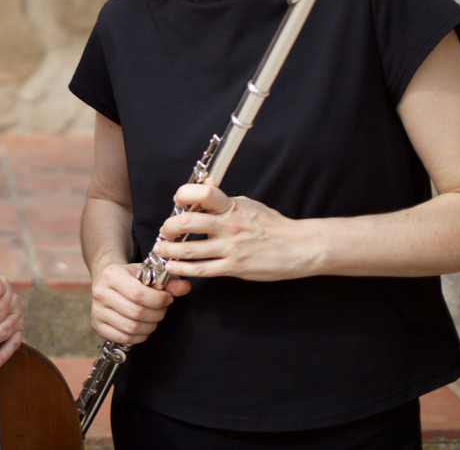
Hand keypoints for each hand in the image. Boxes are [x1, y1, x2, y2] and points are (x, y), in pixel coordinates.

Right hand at [88, 261, 189, 345]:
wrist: (107, 281)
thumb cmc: (131, 277)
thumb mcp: (149, 273)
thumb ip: (169, 281)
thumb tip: (185, 288)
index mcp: (112, 274)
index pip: (138, 294)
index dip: (159, 300)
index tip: (168, 298)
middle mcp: (100, 292)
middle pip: (136, 313)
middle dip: (157, 314)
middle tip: (162, 309)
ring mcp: (97, 311)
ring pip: (131, 328)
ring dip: (150, 326)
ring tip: (154, 318)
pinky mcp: (97, 325)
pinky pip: (124, 338)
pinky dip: (139, 336)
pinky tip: (144, 327)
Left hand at [154, 184, 311, 280]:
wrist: (297, 247)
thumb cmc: (273, 225)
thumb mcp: (249, 204)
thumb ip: (224, 201)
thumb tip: (204, 190)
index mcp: (232, 207)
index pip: (203, 193)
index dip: (184, 194)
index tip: (177, 201)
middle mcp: (228, 226)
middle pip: (187, 223)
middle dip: (169, 227)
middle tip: (165, 230)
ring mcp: (230, 248)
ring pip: (189, 249)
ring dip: (169, 249)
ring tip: (161, 248)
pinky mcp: (233, 267)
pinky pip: (201, 269)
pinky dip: (182, 268)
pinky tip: (173, 266)